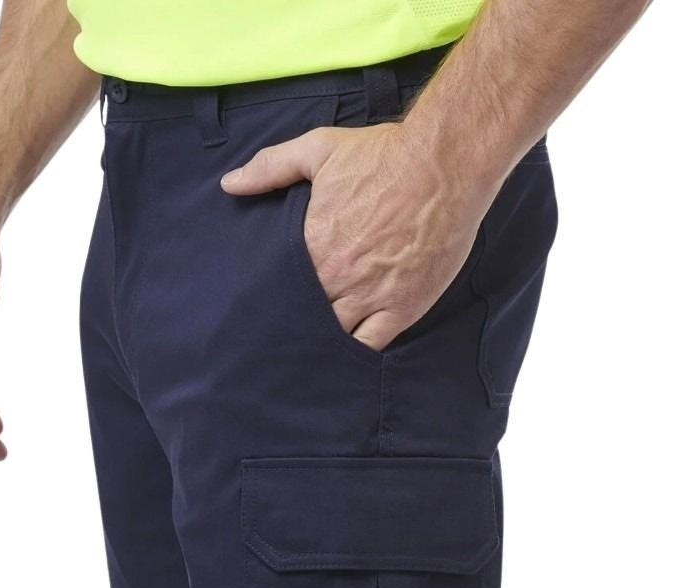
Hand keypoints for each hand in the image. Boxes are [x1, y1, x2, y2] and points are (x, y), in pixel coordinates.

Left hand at [221, 122, 493, 350]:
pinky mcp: (402, 307)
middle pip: (305, 315)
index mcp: (312, 245)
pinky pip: (371, 345)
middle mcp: (337, 277)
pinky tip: (349, 349)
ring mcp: (370, 296)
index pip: (281, 287)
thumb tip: (230, 183)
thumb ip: (271, 167)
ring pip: (334, 335)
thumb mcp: (319, 150)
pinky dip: (357, 351)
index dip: (275, 297)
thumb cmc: (384, 156)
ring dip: (323, 338)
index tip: (269, 302)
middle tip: (287, 330)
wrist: (443, 166)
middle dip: (296, 321)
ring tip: (314, 345)